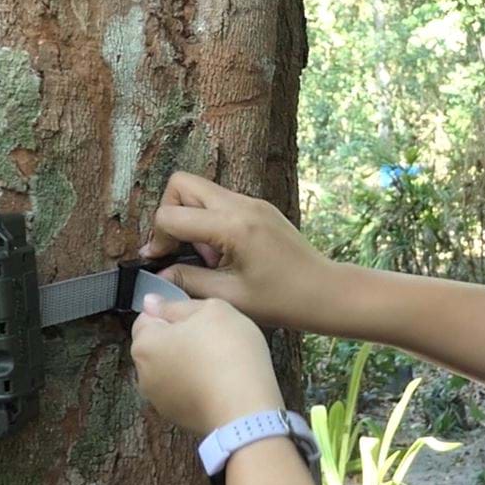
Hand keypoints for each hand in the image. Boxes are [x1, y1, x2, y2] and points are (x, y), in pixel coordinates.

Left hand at [129, 294, 284, 434]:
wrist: (246, 409)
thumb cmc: (229, 353)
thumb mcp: (212, 309)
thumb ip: (177, 304)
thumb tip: (152, 302)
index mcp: (145, 343)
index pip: (147, 317)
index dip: (172, 312)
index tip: (197, 316)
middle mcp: (143, 373)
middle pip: (158, 346)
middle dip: (180, 340)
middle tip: (213, 337)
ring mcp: (159, 399)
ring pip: (171, 370)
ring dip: (188, 364)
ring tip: (219, 362)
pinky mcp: (177, 417)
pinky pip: (183, 392)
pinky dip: (196, 386)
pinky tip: (220, 383)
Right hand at [138, 172, 333, 328]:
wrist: (326, 292)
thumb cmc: (284, 300)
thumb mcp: (229, 296)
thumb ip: (187, 281)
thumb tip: (159, 273)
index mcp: (233, 226)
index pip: (172, 215)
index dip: (159, 238)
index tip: (160, 260)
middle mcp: (243, 205)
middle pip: (182, 184)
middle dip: (171, 214)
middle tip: (181, 249)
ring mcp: (253, 202)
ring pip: (202, 191)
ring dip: (193, 219)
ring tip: (209, 257)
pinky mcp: (260, 208)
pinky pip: (222, 202)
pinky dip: (211, 221)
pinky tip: (225, 253)